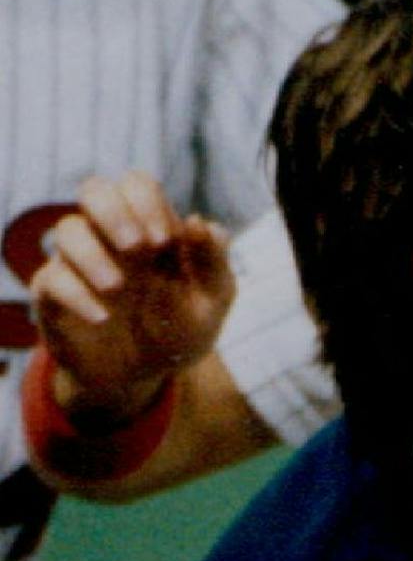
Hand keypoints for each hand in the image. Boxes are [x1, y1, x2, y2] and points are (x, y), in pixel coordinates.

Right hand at [29, 173, 233, 417]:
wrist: (146, 375)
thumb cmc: (181, 327)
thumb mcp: (212, 300)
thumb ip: (213, 261)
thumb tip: (198, 221)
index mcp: (151, 228)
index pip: (137, 184)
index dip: (147, 202)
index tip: (165, 241)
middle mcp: (111, 237)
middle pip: (94, 190)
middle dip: (113, 211)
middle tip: (137, 247)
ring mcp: (80, 263)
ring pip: (67, 230)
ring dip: (92, 254)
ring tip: (117, 288)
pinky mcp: (55, 295)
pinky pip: (51, 279)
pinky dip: (76, 295)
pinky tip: (101, 318)